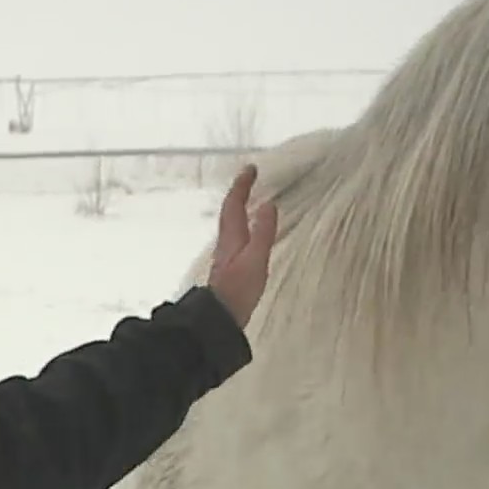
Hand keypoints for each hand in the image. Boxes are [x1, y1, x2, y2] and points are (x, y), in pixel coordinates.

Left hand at [205, 164, 280, 328]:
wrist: (220, 320)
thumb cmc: (239, 291)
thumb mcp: (256, 260)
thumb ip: (263, 233)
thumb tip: (267, 204)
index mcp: (232, 237)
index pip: (234, 204)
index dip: (242, 185)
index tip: (250, 168)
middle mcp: (226, 243)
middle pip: (231, 212)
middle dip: (240, 193)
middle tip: (250, 179)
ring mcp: (227, 256)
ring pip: (232, 224)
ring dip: (240, 209)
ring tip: (250, 200)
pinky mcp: (230, 268)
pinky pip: (237, 237)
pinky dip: (243, 226)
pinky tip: (249, 235)